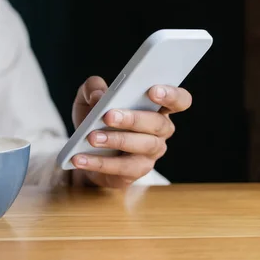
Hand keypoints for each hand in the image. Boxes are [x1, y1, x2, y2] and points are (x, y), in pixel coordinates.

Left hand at [70, 76, 191, 187]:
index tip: (153, 91)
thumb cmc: (95, 119)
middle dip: (133, 118)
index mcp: (155, 106)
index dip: (171, 95)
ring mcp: (151, 153)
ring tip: (92, 137)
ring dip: (116, 140)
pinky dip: (99, 162)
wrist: (83, 151)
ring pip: (143, 145)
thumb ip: (92, 87)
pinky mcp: (136, 171)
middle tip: (109, 115)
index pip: (179, 100)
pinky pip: (122, 168)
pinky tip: (80, 158)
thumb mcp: (88, 98)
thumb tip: (98, 95)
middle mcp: (160, 130)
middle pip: (158, 123)